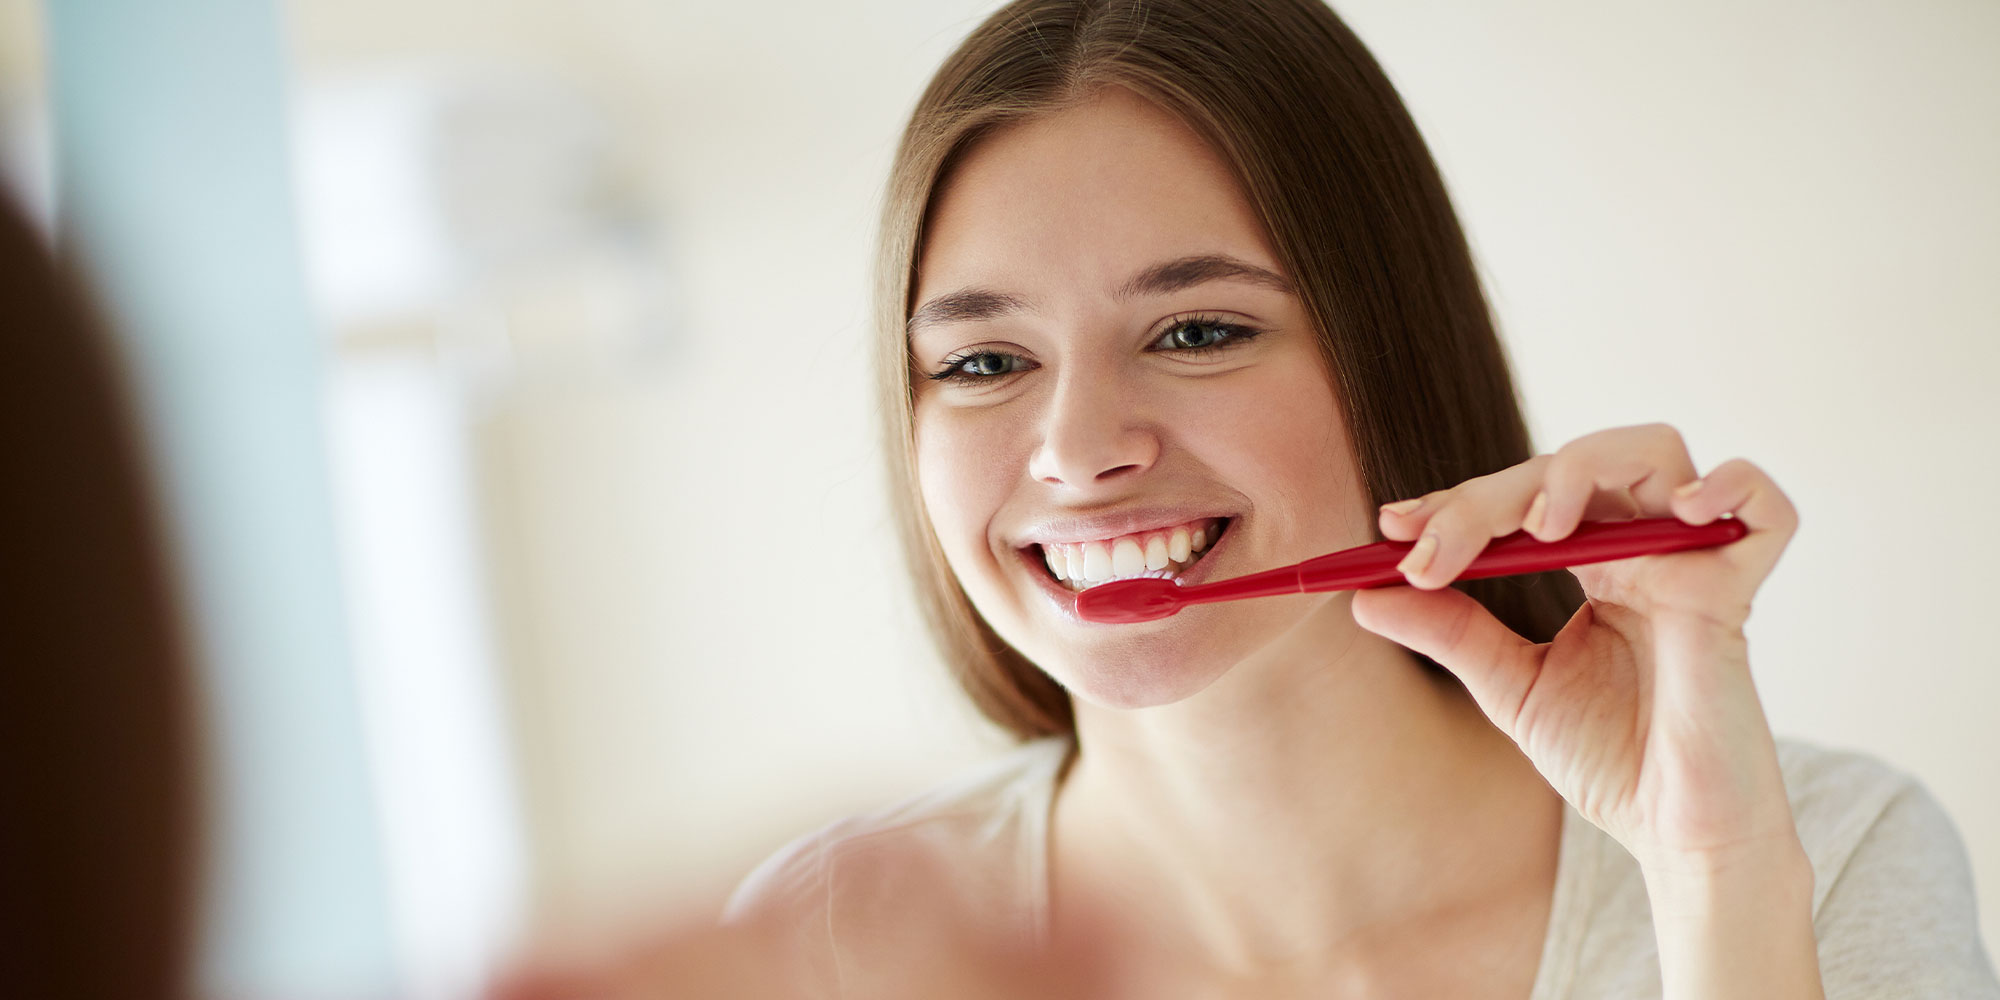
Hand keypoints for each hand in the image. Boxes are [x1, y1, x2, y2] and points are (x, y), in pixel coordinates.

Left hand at [1350, 423, 1802, 870]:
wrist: (1675, 835)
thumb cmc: (1609, 758)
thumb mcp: (1511, 687)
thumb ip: (1450, 633)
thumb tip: (1364, 594)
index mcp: (1594, 562)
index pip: (1521, 498)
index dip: (1457, 502)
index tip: (1392, 528)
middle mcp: (1642, 549)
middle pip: (1569, 467)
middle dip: (1487, 499)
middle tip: (1429, 547)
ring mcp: (1691, 563)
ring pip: (1653, 452)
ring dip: (1583, 469)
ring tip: (1540, 527)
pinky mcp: (1737, 594)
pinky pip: (1765, 510)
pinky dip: (1731, 488)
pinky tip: (1680, 509)